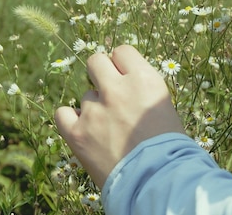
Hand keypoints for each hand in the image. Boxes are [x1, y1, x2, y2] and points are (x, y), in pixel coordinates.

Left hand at [55, 45, 184, 188]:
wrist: (158, 181)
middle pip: (96, 61)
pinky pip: (61, 114)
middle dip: (101, 74)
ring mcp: (95, 110)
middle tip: (110, 93)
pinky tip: (83, 130)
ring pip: (85, 95)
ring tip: (109, 130)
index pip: (122, 51)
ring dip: (94, 108)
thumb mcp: (164, 107)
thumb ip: (142, 89)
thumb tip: (125, 82)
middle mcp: (117, 89)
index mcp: (143, 79)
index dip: (122, 64)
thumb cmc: (170, 148)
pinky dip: (70, 120)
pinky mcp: (78, 133)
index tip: (124, 77)